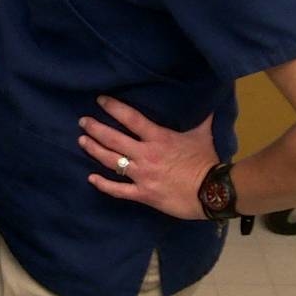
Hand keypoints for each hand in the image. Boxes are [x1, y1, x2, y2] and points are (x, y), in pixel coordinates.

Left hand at [77, 96, 216, 220]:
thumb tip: (209, 100)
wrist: (213, 192)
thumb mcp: (203, 135)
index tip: (100, 100)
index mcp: (159, 138)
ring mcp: (142, 176)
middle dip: (95, 129)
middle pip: (113, 139)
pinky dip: (103, 185)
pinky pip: (118, 190)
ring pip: (111, 161)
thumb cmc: (207, 162)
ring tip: (82, 141)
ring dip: (94, 150)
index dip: (114, 108)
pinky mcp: (143, 194)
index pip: (131, 118)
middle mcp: (146, 155)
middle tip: (83, 121)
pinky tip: (91, 178)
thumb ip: (201, 118)